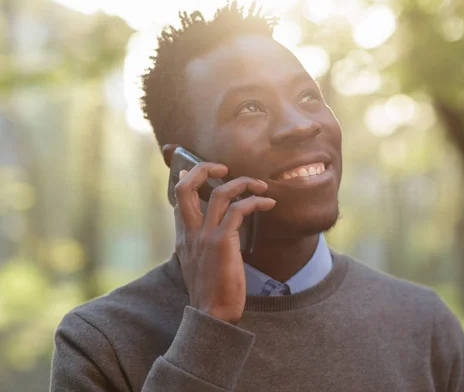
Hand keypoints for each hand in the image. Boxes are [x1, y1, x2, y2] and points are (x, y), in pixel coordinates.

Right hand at [174, 163, 275, 324]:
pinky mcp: (222, 241)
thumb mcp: (197, 265)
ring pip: (218, 193)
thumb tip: (209, 235)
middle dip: (205, 168)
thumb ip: (199, 246)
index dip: (187, 178)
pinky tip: (268, 204)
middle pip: (186, 187)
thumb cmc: (211, 292)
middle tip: (224, 167)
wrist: (212, 315)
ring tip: (260, 185)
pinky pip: (238, 210)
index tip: (196, 169)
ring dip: (242, 183)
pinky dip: (255, 202)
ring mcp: (205, 235)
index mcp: (183, 237)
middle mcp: (190, 232)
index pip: (177, 199)